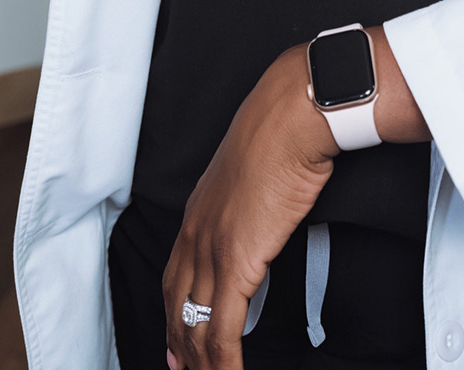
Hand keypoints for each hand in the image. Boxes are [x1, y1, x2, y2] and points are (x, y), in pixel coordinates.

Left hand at [162, 28, 428, 369]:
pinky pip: (222, 330)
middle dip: (178, 345)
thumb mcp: (253, 167)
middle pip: (177, 306)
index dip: (173, 313)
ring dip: (200, 361)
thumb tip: (265, 207)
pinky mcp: (236, 264)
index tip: (174, 340)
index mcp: (198, 210)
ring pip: (195, 324)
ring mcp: (211, 250)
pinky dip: (224, 361)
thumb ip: (249, 197)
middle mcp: (195, 232)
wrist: (291, 118)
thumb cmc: (282, 132)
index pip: (175, 275)